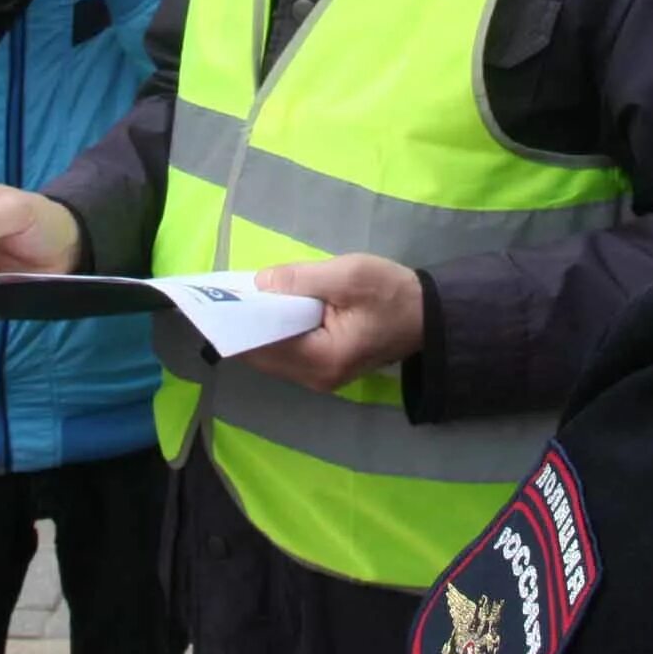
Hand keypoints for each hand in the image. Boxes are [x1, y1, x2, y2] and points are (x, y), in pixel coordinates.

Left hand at [241, 254, 424, 391]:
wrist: (431, 315)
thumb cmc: (393, 294)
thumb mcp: (350, 276)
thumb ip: (303, 279)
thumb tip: (260, 282)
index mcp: (322, 359)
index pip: (265, 343)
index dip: (242, 320)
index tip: (221, 297)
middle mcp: (316, 378)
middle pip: (264, 354)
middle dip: (247, 325)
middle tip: (228, 293)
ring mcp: (320, 377)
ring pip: (273, 356)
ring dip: (260, 329)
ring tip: (244, 298)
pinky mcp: (324, 368)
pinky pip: (287, 353)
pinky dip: (275, 333)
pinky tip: (270, 309)